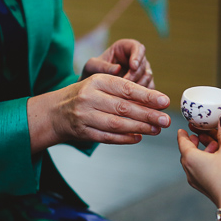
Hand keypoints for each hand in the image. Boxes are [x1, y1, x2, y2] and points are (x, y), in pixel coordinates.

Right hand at [29, 74, 170, 150]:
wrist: (55, 112)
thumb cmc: (86, 96)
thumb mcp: (100, 85)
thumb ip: (124, 91)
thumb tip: (155, 101)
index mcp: (97, 81)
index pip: (126, 88)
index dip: (147, 96)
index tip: (165, 101)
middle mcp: (89, 97)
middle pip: (123, 107)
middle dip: (148, 115)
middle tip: (165, 120)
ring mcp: (84, 116)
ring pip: (116, 124)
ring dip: (139, 128)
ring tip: (156, 130)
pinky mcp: (82, 132)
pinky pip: (107, 137)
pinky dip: (124, 138)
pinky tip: (138, 138)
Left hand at [81, 39, 154, 87]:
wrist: (93, 88)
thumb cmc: (92, 72)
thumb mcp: (91, 67)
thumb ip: (102, 66)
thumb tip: (117, 69)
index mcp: (124, 48)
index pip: (137, 47)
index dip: (138, 55)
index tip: (133, 66)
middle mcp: (136, 59)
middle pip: (143, 64)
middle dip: (135, 75)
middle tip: (125, 84)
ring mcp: (142, 72)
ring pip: (148, 76)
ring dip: (139, 85)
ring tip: (125, 93)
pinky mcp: (144, 84)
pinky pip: (149, 88)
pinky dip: (142, 94)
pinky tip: (132, 99)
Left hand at [177, 115, 220, 206]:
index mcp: (191, 158)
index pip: (182, 142)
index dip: (183, 134)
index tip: (182, 129)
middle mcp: (190, 170)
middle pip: (188, 153)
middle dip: (194, 143)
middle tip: (199, 135)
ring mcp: (196, 181)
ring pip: (195, 163)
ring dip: (203, 153)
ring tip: (216, 146)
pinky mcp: (205, 187)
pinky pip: (201, 171)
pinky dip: (207, 162)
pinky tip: (220, 160)